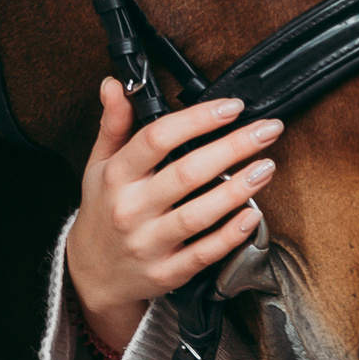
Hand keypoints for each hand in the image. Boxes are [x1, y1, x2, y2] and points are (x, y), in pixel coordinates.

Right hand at [66, 80, 283, 356]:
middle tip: (266, 130)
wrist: (91, 274)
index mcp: (116, 176)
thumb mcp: (98, 164)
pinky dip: (230, 235)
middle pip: (187, 172)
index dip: (198, 119)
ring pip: (199, 214)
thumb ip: (113, 124)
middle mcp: (131, 209)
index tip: (231, 107)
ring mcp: (148, 243)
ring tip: (267, 166)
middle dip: (233, 147)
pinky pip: (203, 253)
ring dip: (238, 189)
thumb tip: (114, 85)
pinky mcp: (166, 272)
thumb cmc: (102, 212)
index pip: (156, 138)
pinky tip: (252, 215)